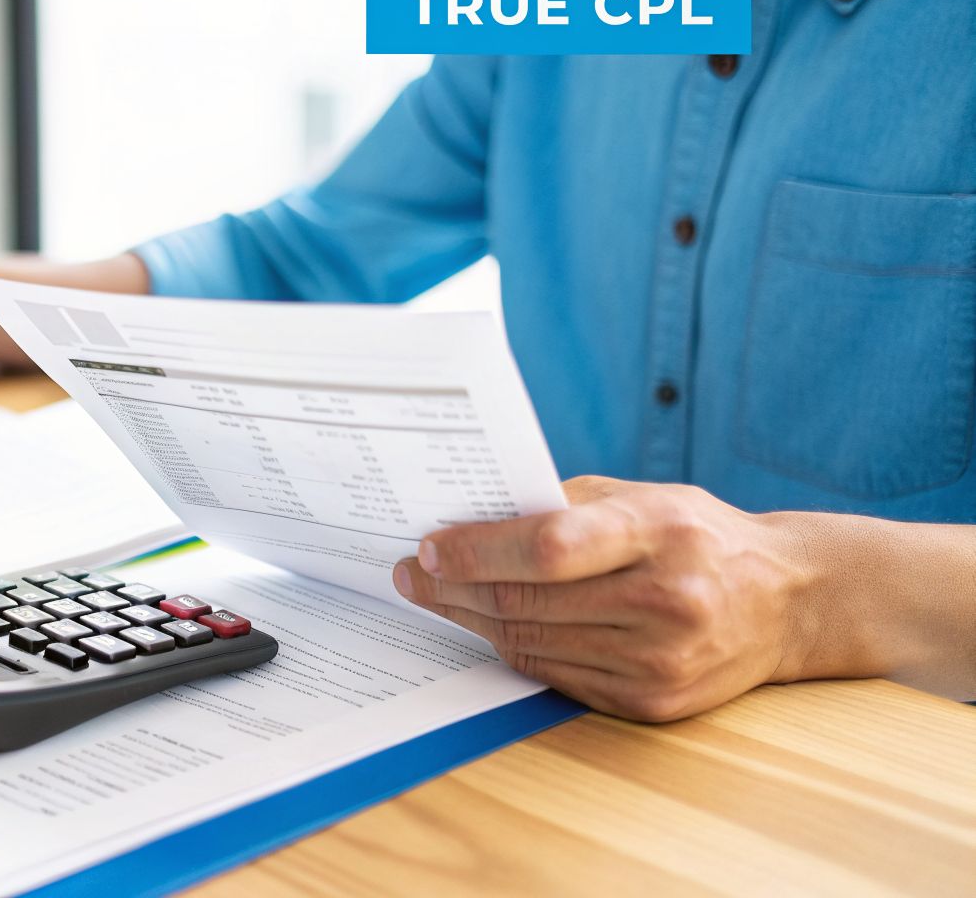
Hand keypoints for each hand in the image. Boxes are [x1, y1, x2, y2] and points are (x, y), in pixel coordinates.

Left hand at [392, 476, 812, 721]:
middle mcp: (666, 600)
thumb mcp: (643, 497)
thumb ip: (564, 505)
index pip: (550, 546)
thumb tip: (470, 521)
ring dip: (473, 620)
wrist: (786, 602)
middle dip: (454, 588)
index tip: (430, 547)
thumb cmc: (697, 535)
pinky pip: (556, 675)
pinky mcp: (652, 703)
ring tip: (437, 597)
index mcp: (661, 533)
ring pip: (532, 642)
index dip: (478, 550)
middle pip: (529, 600)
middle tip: (412, 574)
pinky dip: (513, 649)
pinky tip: (489, 626)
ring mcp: (661, 660)